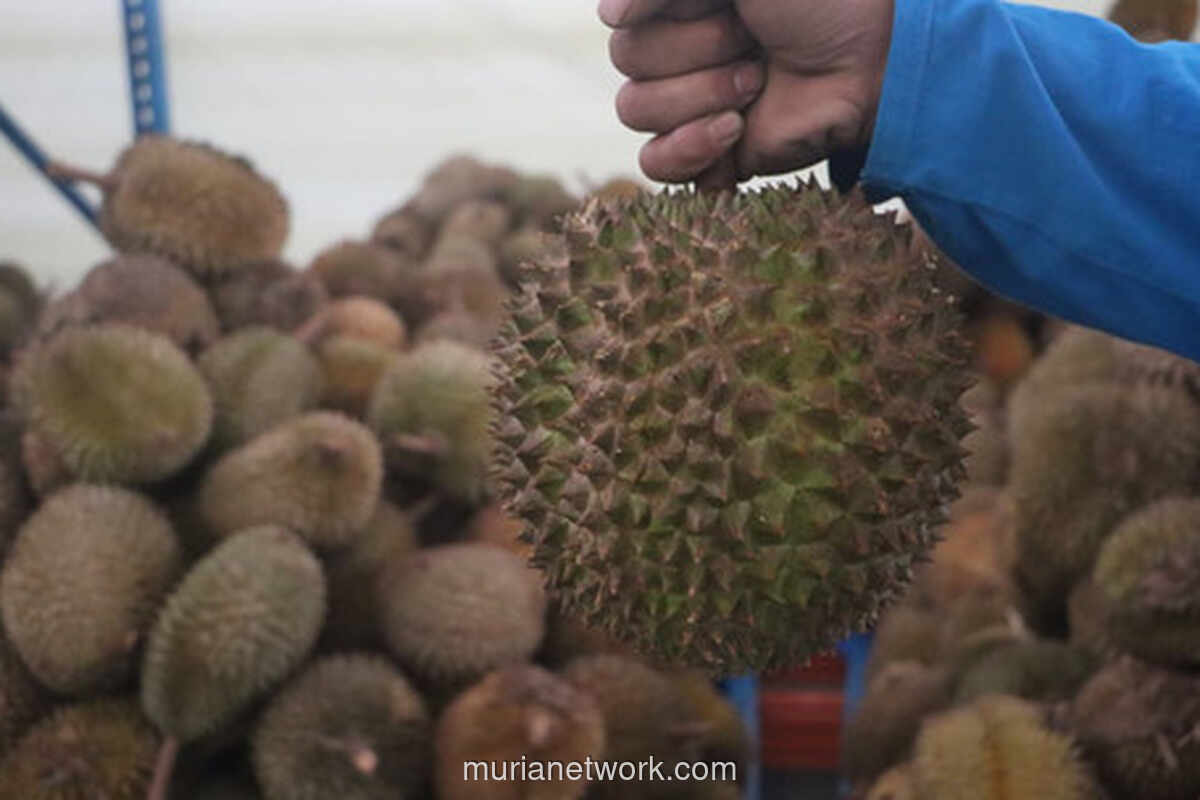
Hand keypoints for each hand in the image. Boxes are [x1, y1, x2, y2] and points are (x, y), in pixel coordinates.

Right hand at [601, 0, 893, 184]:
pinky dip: (688, 148)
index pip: (623, 16)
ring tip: (758, 81)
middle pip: (625, 61)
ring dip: (701, 93)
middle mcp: (681, 47)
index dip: (667, 13)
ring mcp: (692, 102)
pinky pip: (655, 164)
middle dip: (693, 50)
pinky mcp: (711, 154)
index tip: (727, 3)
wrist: (876, 57)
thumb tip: (609, 16)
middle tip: (753, 41)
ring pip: (635, 111)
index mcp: (681, 0)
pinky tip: (734, 129)